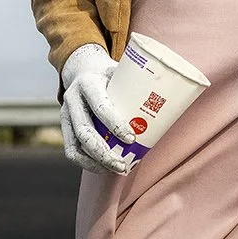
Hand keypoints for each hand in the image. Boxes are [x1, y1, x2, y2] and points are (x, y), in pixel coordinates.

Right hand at [59, 43, 133, 174]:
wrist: (82, 69)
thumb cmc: (110, 73)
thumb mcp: (121, 70)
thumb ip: (139, 82)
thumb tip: (173, 96)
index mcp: (88, 82)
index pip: (100, 105)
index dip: (114, 124)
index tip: (132, 138)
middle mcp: (72, 98)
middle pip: (85, 131)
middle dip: (104, 152)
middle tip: (124, 164)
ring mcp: (65, 114)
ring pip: (76, 145)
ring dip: (96, 162)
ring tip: (118, 169)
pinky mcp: (64, 126)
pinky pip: (71, 150)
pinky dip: (86, 163)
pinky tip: (103, 168)